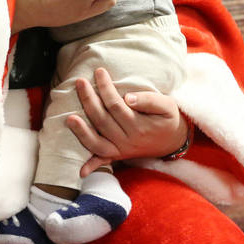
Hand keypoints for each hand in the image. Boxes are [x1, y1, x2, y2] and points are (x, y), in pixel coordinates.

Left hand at [66, 68, 186, 177]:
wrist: (174, 140)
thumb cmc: (168, 118)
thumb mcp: (167, 105)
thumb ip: (149, 101)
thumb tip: (128, 98)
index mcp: (139, 126)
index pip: (115, 105)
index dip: (105, 88)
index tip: (99, 72)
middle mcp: (128, 141)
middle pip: (102, 120)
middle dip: (88, 100)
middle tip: (80, 82)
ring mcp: (122, 151)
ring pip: (97, 143)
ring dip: (81, 132)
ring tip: (69, 118)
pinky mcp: (119, 156)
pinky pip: (103, 162)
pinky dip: (92, 166)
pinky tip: (81, 171)